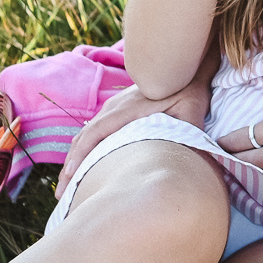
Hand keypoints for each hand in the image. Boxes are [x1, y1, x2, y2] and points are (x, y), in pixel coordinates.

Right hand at [54, 81, 208, 198]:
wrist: (184, 65)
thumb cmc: (189, 89)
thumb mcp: (191, 110)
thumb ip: (189, 132)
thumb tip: (198, 160)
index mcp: (126, 109)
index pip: (95, 134)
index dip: (81, 156)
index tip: (71, 177)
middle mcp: (113, 108)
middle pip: (83, 138)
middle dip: (71, 167)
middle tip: (63, 196)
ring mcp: (113, 108)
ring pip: (86, 136)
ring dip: (75, 161)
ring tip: (70, 187)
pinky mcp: (117, 111)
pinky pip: (94, 132)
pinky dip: (85, 151)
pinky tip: (85, 168)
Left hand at [215, 96, 262, 196]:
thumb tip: (249, 138)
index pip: (237, 141)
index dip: (222, 145)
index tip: (216, 148)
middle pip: (243, 163)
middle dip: (229, 163)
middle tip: (220, 165)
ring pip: (258, 181)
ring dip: (246, 180)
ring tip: (235, 180)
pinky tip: (259, 191)